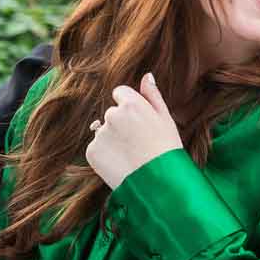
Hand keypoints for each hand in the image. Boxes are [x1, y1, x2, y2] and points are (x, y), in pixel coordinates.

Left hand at [85, 73, 183, 189]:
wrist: (158, 183)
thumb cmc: (167, 149)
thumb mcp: (166, 118)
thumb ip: (153, 95)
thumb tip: (146, 76)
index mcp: (131, 103)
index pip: (120, 94)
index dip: (130, 109)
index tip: (138, 124)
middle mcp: (112, 115)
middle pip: (112, 114)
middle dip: (121, 125)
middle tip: (137, 143)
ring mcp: (100, 134)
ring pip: (104, 132)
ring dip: (113, 140)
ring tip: (130, 156)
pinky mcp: (92, 151)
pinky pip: (97, 148)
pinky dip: (105, 155)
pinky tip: (121, 163)